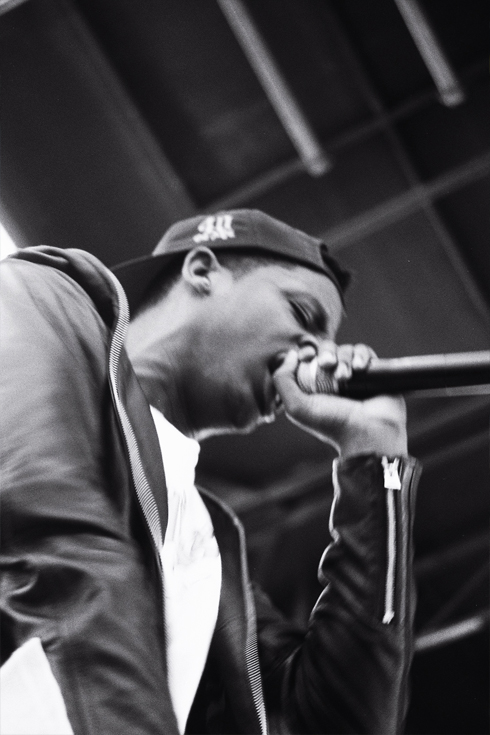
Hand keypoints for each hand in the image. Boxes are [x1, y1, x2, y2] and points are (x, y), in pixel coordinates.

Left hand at [273, 342, 407, 457]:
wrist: (369, 433)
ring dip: (344, 358)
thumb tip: (291, 355)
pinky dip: (361, 355)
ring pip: (346, 350)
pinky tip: (360, 368)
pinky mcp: (373, 372)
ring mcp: (354, 376)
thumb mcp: (296, 408)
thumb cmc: (332, 424)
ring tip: (345, 376)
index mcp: (314, 387)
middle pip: (327, 350)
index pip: (307, 358)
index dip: (306, 352)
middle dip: (326, 353)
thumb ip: (283, 380)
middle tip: (328, 364)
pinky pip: (365, 352)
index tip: (307, 356)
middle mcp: (334, 381)